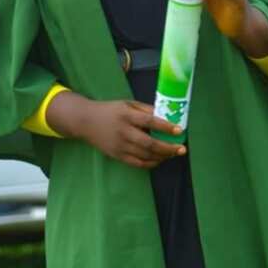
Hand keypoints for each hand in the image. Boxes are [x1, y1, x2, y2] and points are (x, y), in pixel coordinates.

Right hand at [46, 93, 185, 168]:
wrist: (86, 121)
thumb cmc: (110, 110)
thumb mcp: (127, 104)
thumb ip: (145, 109)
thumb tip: (165, 116)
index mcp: (126, 115)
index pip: (149, 121)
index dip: (165, 127)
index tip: (179, 130)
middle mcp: (123, 131)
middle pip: (149, 143)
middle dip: (168, 148)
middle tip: (181, 149)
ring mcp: (120, 146)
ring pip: (145, 155)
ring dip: (162, 156)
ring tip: (173, 154)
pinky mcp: (117, 155)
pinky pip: (137, 163)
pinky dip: (150, 163)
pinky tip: (159, 160)